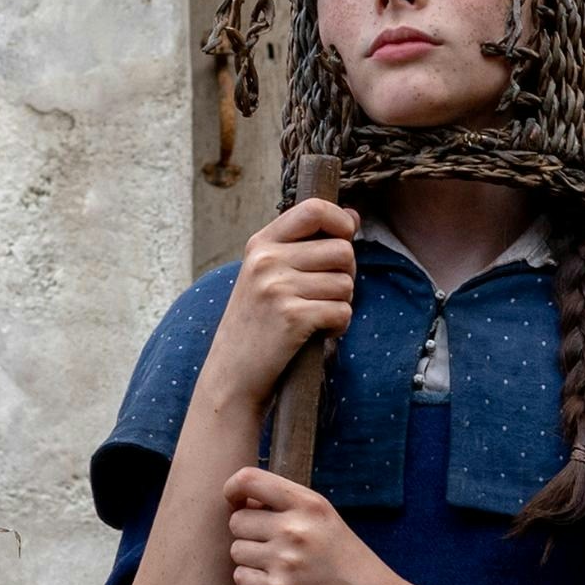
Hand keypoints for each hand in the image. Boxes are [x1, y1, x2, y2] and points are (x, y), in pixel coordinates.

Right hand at [194, 196, 359, 422]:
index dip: (341, 221)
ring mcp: (277, 288)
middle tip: (324, 295)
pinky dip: (338, 327)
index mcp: (260, 244)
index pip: (314, 209)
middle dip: (346, 275)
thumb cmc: (257, 325)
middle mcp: (266, 261)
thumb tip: (353, 218)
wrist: (232, 375)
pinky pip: (342, 312)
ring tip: (315, 317)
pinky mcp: (292, 317)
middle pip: (342, 250)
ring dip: (341, 304)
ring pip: (346, 284)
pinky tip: (316, 334)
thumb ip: (306, 245)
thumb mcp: (268, 275)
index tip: (344, 239)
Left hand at [223, 466, 409, 584]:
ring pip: (236, 550)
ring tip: (280, 568)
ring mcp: (285, 560)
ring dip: (250, 560)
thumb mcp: (328, 522)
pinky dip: (253, 582)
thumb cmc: (352, 564)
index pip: (248, 479)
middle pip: (237, 520)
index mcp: (310, 504)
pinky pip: (241, 577)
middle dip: (247, 534)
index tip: (235, 501)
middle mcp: (295, 528)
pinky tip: (277, 584)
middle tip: (272, 547)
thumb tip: (242, 503)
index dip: (233, 490)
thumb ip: (290, 508)